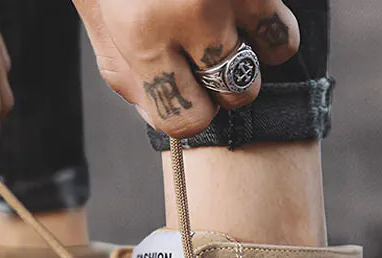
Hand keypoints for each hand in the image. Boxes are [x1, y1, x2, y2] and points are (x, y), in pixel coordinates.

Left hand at [73, 0, 299, 137]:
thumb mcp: (98, 15)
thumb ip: (126, 74)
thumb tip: (160, 119)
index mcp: (141, 37)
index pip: (185, 122)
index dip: (191, 115)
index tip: (193, 98)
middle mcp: (190, 15)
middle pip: (236, 93)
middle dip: (227, 83)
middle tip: (213, 55)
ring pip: (274, 50)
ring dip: (260, 44)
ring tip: (235, 20)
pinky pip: (283, 11)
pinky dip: (270, 8)